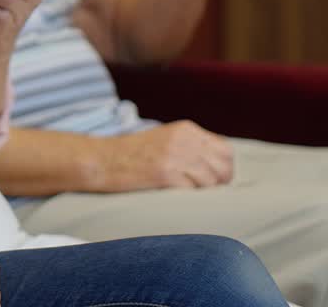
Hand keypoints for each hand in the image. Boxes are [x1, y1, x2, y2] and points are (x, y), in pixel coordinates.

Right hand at [101, 120, 233, 190]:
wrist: (101, 160)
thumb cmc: (132, 155)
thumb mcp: (165, 139)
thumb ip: (192, 146)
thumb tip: (221, 167)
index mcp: (186, 129)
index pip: (226, 151)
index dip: (223, 169)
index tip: (212, 179)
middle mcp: (184, 139)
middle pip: (223, 168)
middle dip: (218, 183)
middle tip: (201, 191)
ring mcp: (174, 156)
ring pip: (211, 182)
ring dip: (201, 192)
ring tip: (182, 192)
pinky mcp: (165, 174)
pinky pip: (192, 192)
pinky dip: (185, 198)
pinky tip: (170, 194)